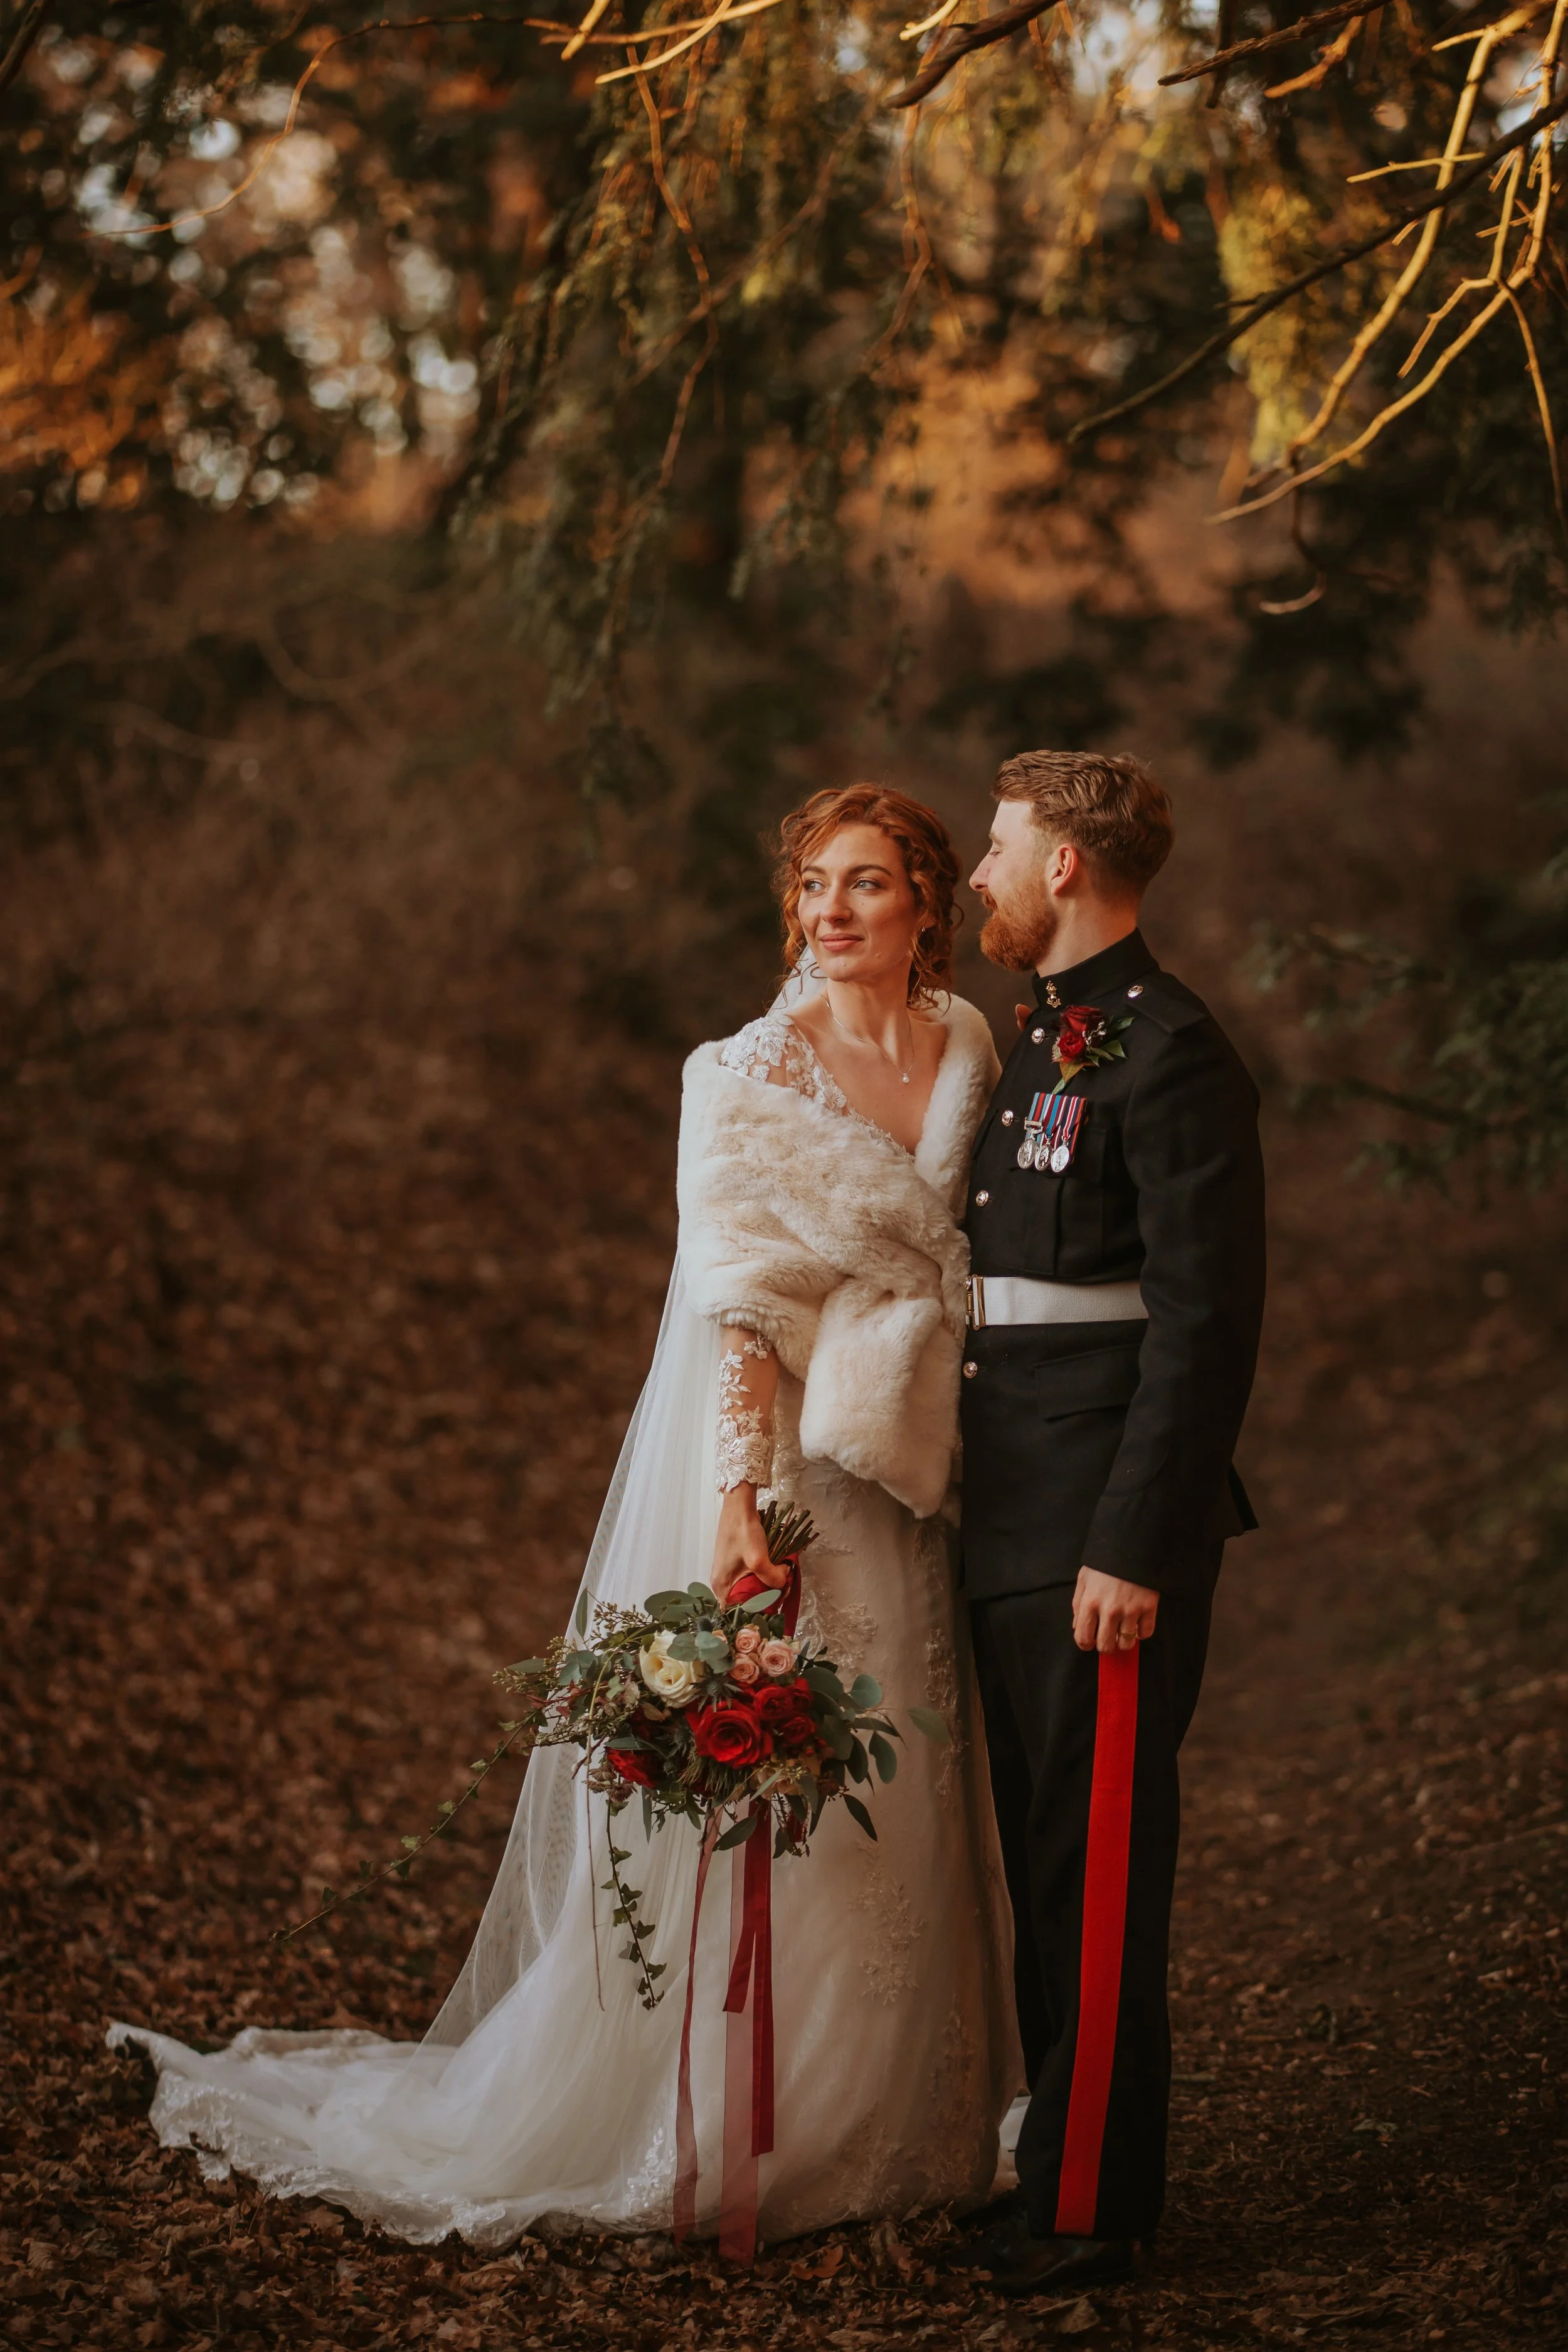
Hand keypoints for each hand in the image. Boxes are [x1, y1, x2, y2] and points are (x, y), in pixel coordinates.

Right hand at [711, 1486, 785, 1603]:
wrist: (739, 1506)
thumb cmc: (743, 1532)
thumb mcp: (758, 1558)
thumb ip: (772, 1578)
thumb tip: (783, 1583)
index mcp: (721, 1586)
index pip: (734, 1613)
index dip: (753, 1613)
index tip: (771, 1609)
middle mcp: (721, 1582)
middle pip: (743, 1601)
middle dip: (764, 1599)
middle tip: (781, 1593)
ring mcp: (728, 1572)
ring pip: (749, 1588)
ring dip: (765, 1587)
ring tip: (781, 1582)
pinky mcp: (735, 1563)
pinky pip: (750, 1577)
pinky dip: (763, 1577)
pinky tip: (775, 1573)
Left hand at [1072, 1567, 1158, 1653]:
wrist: (1132, 1546)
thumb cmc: (1105, 1563)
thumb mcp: (1084, 1578)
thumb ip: (1078, 1604)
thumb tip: (1077, 1626)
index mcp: (1090, 1603)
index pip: (1083, 1638)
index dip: (1085, 1644)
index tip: (1089, 1642)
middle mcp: (1109, 1610)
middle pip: (1105, 1646)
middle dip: (1105, 1645)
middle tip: (1107, 1637)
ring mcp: (1131, 1610)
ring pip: (1126, 1644)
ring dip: (1123, 1641)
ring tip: (1122, 1631)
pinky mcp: (1149, 1607)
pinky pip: (1145, 1633)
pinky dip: (1141, 1632)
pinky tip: (1136, 1623)